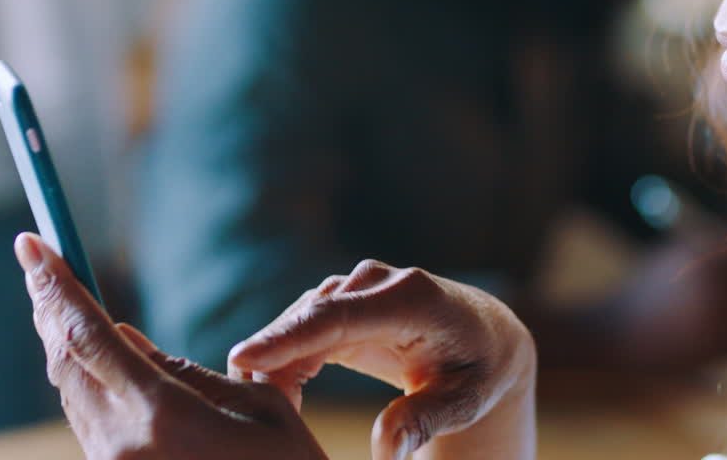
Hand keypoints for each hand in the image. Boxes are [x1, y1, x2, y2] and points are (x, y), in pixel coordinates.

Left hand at [14, 233, 325, 459]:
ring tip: (58, 299)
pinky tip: (92, 360)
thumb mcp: (260, 407)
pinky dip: (84, 382)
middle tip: (40, 261)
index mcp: (162, 416)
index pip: (86, 334)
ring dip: (64, 344)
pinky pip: (88, 424)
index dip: (54, 285)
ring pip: (71, 394)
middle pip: (64, 362)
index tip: (31, 243)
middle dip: (49, 307)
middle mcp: (122, 447)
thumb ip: (185, 371)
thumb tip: (125, 338)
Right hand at [228, 260, 536, 459]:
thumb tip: (387, 451)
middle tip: (257, 415)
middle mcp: (377, 283)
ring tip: (273, 414)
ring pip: (298, 321)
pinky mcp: (342, 303)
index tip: (243, 357)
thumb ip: (423, 420)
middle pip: (308, 317)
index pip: (339, 317)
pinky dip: (283, 359)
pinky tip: (283, 396)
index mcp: (411, 298)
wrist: (482, 337)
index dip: (289, 337)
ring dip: (275, 363)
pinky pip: (300, 327)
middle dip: (272, 361)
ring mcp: (356, 288)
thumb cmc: (475, 370)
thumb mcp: (463, 401)